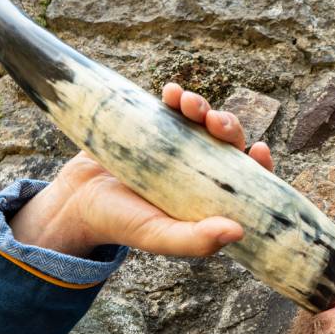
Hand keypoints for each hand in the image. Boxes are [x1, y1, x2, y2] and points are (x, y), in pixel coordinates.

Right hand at [9, 83, 273, 257]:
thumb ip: (195, 241)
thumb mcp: (158, 236)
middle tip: (213, 121)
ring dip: (202, 106)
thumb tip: (239, 231)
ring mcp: (178, 146)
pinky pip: (174, 107)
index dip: (259, 163)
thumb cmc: (120, 224)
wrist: (75, 200)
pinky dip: (176, 97)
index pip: (247, 179)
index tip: (258, 149)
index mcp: (208, 197)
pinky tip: (171, 92)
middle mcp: (198, 170)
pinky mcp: (154, 126)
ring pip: (203, 120)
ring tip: (186, 102)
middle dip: (227, 126)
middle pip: (227, 143)